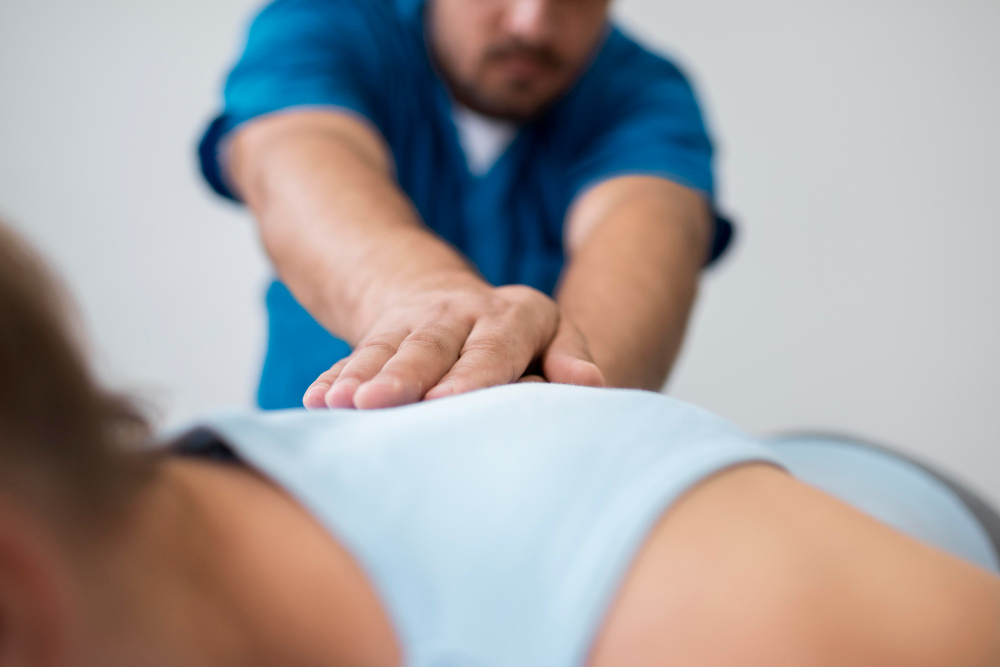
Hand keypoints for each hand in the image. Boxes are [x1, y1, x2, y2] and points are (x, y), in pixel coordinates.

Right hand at [303, 281, 603, 408]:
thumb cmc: (518, 337)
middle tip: (376, 404)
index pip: (493, 347)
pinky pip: (353, 356)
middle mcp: (461, 313)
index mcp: (513, 315)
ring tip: (335, 403)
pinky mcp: (379, 334)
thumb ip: (570, 355)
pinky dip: (334, 379)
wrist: (457, 302)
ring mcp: (414, 321)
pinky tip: (315, 401)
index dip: (471, 375)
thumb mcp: (553, 333)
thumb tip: (589, 382)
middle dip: (402, 376)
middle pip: (430, 345)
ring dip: (359, 377)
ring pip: (384, 347)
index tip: (448, 402)